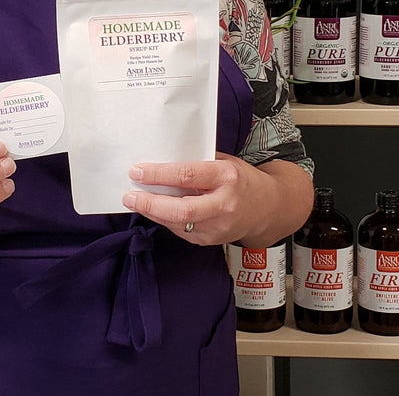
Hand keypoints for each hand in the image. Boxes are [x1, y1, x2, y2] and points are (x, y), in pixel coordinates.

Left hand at [122, 153, 310, 247]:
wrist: (268, 208)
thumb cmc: (242, 179)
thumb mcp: (225, 162)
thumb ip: (198, 162)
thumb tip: (163, 158)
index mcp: (227, 177)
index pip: (188, 175)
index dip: (159, 174)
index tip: (138, 171)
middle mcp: (224, 204)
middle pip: (181, 209)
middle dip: (150, 203)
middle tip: (129, 195)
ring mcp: (218, 227)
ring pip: (178, 224)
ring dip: (153, 213)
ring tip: (136, 201)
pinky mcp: (211, 241)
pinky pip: (182, 231)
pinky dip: (165, 221)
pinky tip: (154, 211)